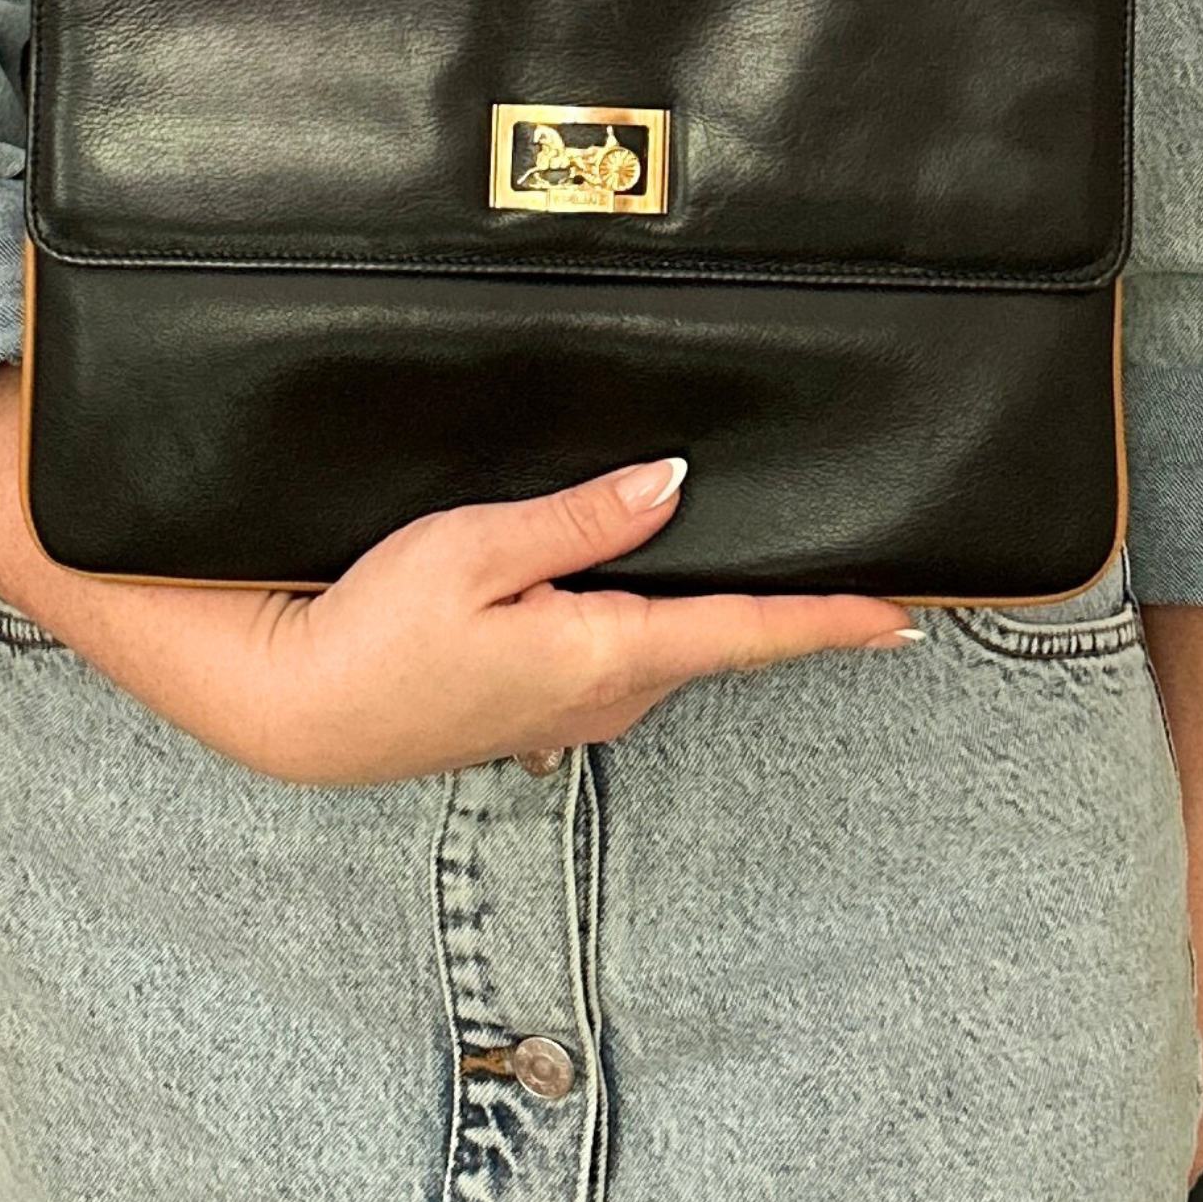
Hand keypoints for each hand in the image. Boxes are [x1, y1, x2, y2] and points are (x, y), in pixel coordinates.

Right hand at [243, 455, 916, 784]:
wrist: (299, 712)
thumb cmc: (372, 628)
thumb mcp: (473, 549)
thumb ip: (581, 521)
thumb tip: (670, 486)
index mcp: (602, 653)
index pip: (744, 634)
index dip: (829, 622)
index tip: (903, 617)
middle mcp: (605, 698)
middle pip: (720, 647)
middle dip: (791, 622)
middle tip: (863, 597)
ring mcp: (573, 716)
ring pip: (675, 657)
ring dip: (727, 630)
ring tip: (778, 592)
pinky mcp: (540, 713)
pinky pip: (630, 668)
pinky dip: (666, 638)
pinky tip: (656, 608)